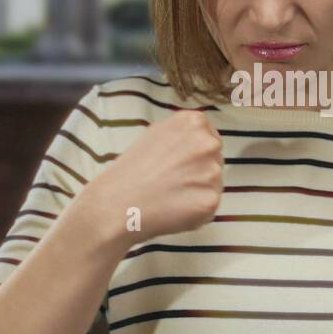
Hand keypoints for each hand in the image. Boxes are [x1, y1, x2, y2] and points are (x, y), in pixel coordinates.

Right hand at [78, 109, 223, 247]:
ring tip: (171, 196)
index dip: (194, 153)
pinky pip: (210, 206)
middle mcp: (208, 143)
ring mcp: (212, 172)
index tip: (179, 163)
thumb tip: (200, 139)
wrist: (117, 203)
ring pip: (214, 184)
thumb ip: (183, 134)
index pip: (209, 136)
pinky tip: (175, 209)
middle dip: (200, 170)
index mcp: (194, 122)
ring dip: (199, 191)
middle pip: (216, 159)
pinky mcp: (211, 199)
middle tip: (173, 182)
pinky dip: (197, 211)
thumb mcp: (156, 134)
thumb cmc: (131, 169)